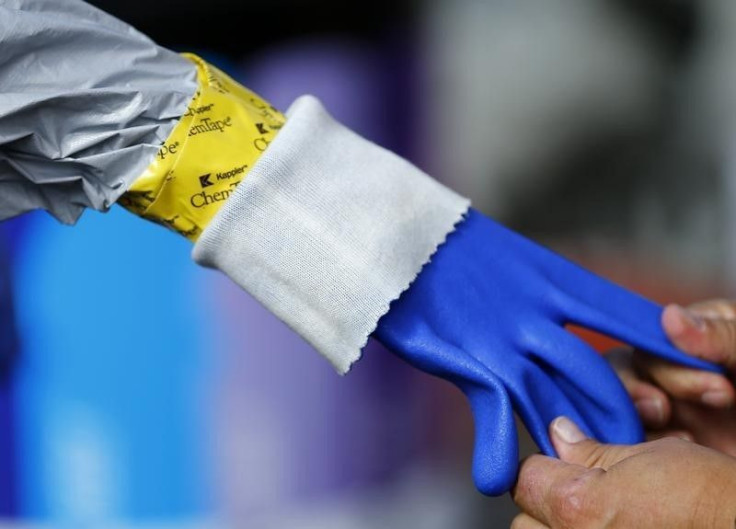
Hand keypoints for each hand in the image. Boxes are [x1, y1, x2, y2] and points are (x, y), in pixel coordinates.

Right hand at [375, 209, 718, 494]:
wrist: (393, 236)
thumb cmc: (443, 250)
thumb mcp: (498, 261)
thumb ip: (531, 290)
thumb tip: (548, 311)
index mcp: (550, 277)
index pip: (620, 312)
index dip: (660, 339)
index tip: (700, 361)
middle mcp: (535, 312)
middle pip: (598, 371)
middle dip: (626, 409)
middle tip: (652, 439)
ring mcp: (503, 339)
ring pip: (559, 398)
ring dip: (582, 437)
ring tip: (606, 470)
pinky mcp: (468, 360)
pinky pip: (494, 413)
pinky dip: (497, 447)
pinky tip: (501, 478)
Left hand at [513, 416, 735, 527]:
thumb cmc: (710, 499)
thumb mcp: (648, 458)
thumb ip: (591, 451)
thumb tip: (559, 434)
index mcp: (578, 508)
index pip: (524, 478)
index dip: (541, 465)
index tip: (554, 463)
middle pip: (525, 522)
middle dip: (543, 505)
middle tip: (576, 496)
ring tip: (597, 520)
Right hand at [613, 301, 735, 454]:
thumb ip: (721, 336)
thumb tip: (670, 316)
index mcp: (702, 338)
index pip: (654, 335)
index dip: (666, 360)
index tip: (710, 384)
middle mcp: (679, 369)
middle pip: (627, 364)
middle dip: (644, 386)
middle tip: (680, 407)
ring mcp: (673, 406)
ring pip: (621, 398)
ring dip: (634, 413)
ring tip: (677, 437)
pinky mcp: (670, 441)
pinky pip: (631, 434)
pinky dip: (638, 442)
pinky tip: (676, 450)